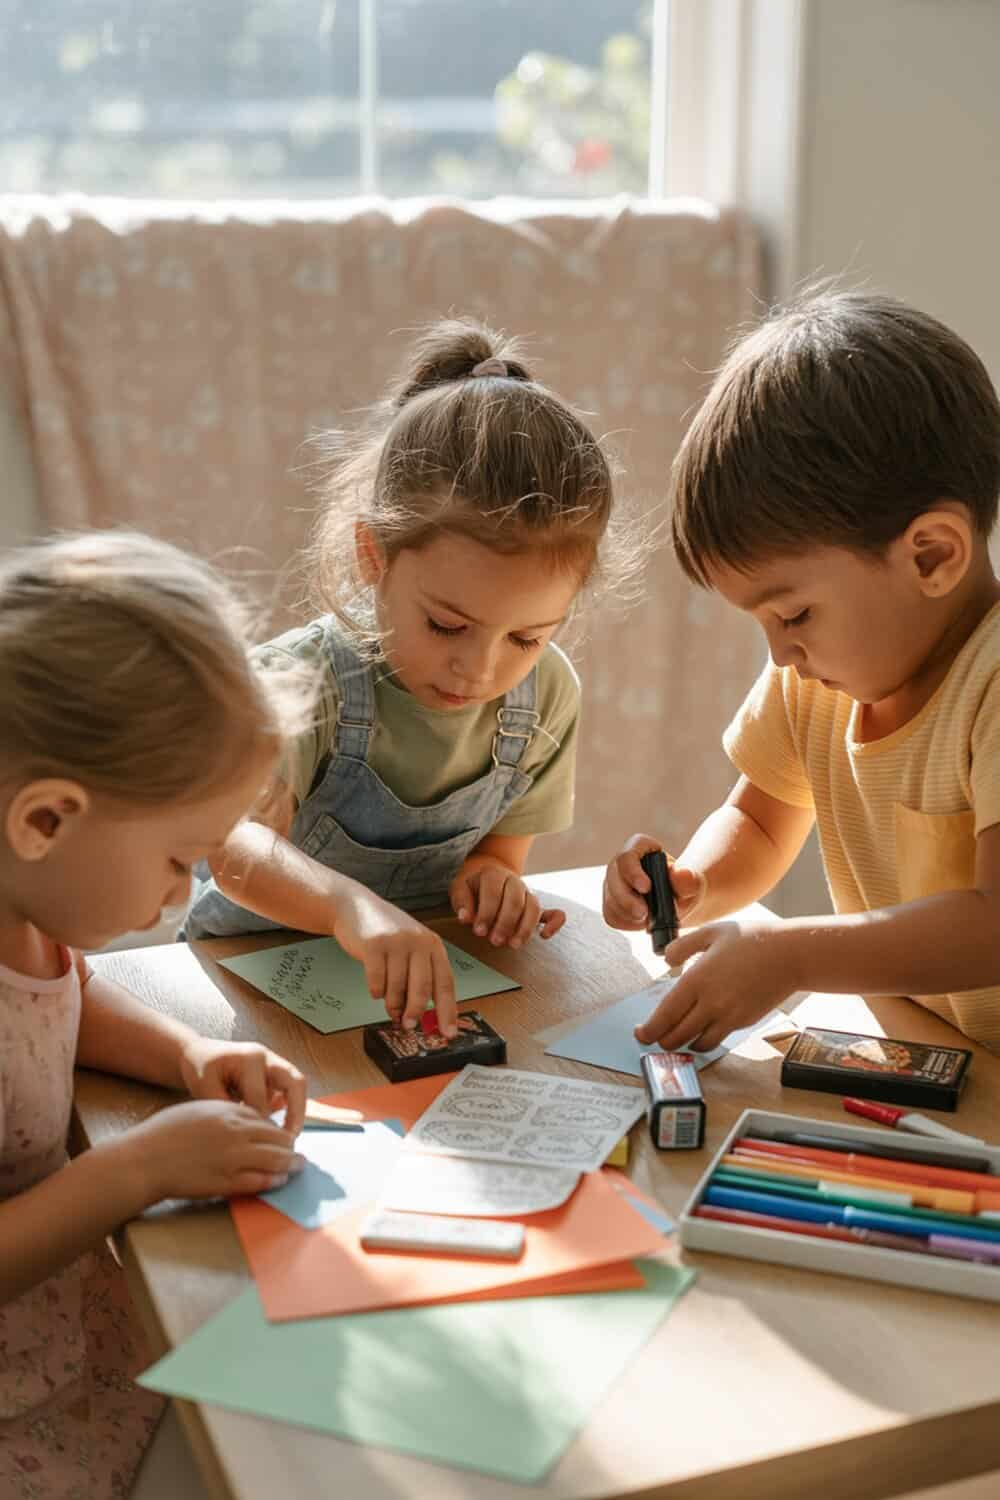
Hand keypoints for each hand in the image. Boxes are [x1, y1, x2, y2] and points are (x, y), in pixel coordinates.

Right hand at [122, 1100, 303, 1203]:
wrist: (144, 1159)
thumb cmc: (164, 1133)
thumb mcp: (197, 1111)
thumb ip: (222, 1113)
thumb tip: (243, 1121)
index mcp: (227, 1112)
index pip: (265, 1119)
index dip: (276, 1129)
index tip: (282, 1136)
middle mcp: (236, 1132)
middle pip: (277, 1138)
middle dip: (289, 1146)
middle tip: (297, 1152)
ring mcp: (233, 1158)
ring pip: (275, 1159)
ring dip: (290, 1164)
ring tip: (298, 1166)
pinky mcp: (226, 1182)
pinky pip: (259, 1181)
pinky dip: (273, 1180)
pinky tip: (280, 1180)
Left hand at [180, 1037, 306, 1136]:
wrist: (199, 1052)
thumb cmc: (199, 1069)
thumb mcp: (203, 1086)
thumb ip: (223, 1106)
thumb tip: (244, 1127)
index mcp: (250, 1058)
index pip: (260, 1096)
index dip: (256, 1121)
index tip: (250, 1141)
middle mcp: (267, 1057)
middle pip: (295, 1082)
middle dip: (296, 1113)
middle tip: (289, 1141)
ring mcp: (273, 1062)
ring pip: (297, 1084)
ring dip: (297, 1110)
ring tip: (288, 1138)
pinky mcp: (274, 1071)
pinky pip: (290, 1088)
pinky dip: (289, 1106)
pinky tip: (276, 1126)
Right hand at [332, 886, 457, 1035]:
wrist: (357, 907)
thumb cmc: (387, 934)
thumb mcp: (411, 949)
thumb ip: (419, 977)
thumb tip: (423, 1015)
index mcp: (433, 946)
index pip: (445, 983)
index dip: (448, 1011)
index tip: (448, 1033)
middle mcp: (419, 942)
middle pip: (422, 989)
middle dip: (415, 1013)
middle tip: (409, 1025)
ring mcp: (396, 942)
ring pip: (397, 988)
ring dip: (392, 1004)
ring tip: (389, 1006)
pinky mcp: (374, 944)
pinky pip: (377, 981)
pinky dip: (376, 991)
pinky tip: (376, 989)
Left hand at [450, 864, 564, 947]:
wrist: (488, 878)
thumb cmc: (472, 888)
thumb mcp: (460, 889)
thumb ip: (461, 902)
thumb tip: (465, 918)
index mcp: (493, 874)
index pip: (493, 893)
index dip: (486, 913)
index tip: (479, 931)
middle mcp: (514, 881)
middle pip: (515, 901)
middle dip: (505, 923)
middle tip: (495, 941)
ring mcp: (528, 893)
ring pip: (534, 908)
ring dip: (525, 928)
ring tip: (514, 944)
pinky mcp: (536, 906)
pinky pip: (554, 913)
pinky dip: (555, 923)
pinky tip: (545, 936)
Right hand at [602, 833, 704, 931]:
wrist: (679, 902)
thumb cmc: (683, 887)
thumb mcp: (691, 882)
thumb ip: (688, 879)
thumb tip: (681, 873)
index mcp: (639, 847)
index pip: (627, 856)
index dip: (633, 872)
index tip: (646, 888)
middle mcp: (621, 864)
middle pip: (613, 878)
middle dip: (627, 899)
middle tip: (644, 913)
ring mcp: (613, 883)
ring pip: (610, 898)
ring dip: (626, 913)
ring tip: (646, 920)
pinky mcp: (611, 902)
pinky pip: (610, 914)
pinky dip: (625, 922)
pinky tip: (640, 923)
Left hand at [634, 917, 797, 1050]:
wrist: (791, 955)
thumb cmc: (752, 939)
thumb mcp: (712, 932)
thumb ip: (684, 946)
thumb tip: (666, 960)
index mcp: (698, 980)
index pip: (665, 1016)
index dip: (649, 1030)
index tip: (640, 1033)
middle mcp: (711, 1004)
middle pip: (677, 1036)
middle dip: (661, 1040)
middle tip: (654, 1037)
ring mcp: (729, 1017)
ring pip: (697, 1044)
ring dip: (683, 1043)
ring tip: (676, 1035)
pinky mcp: (743, 1023)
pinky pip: (717, 1039)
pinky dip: (704, 1039)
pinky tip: (701, 1028)